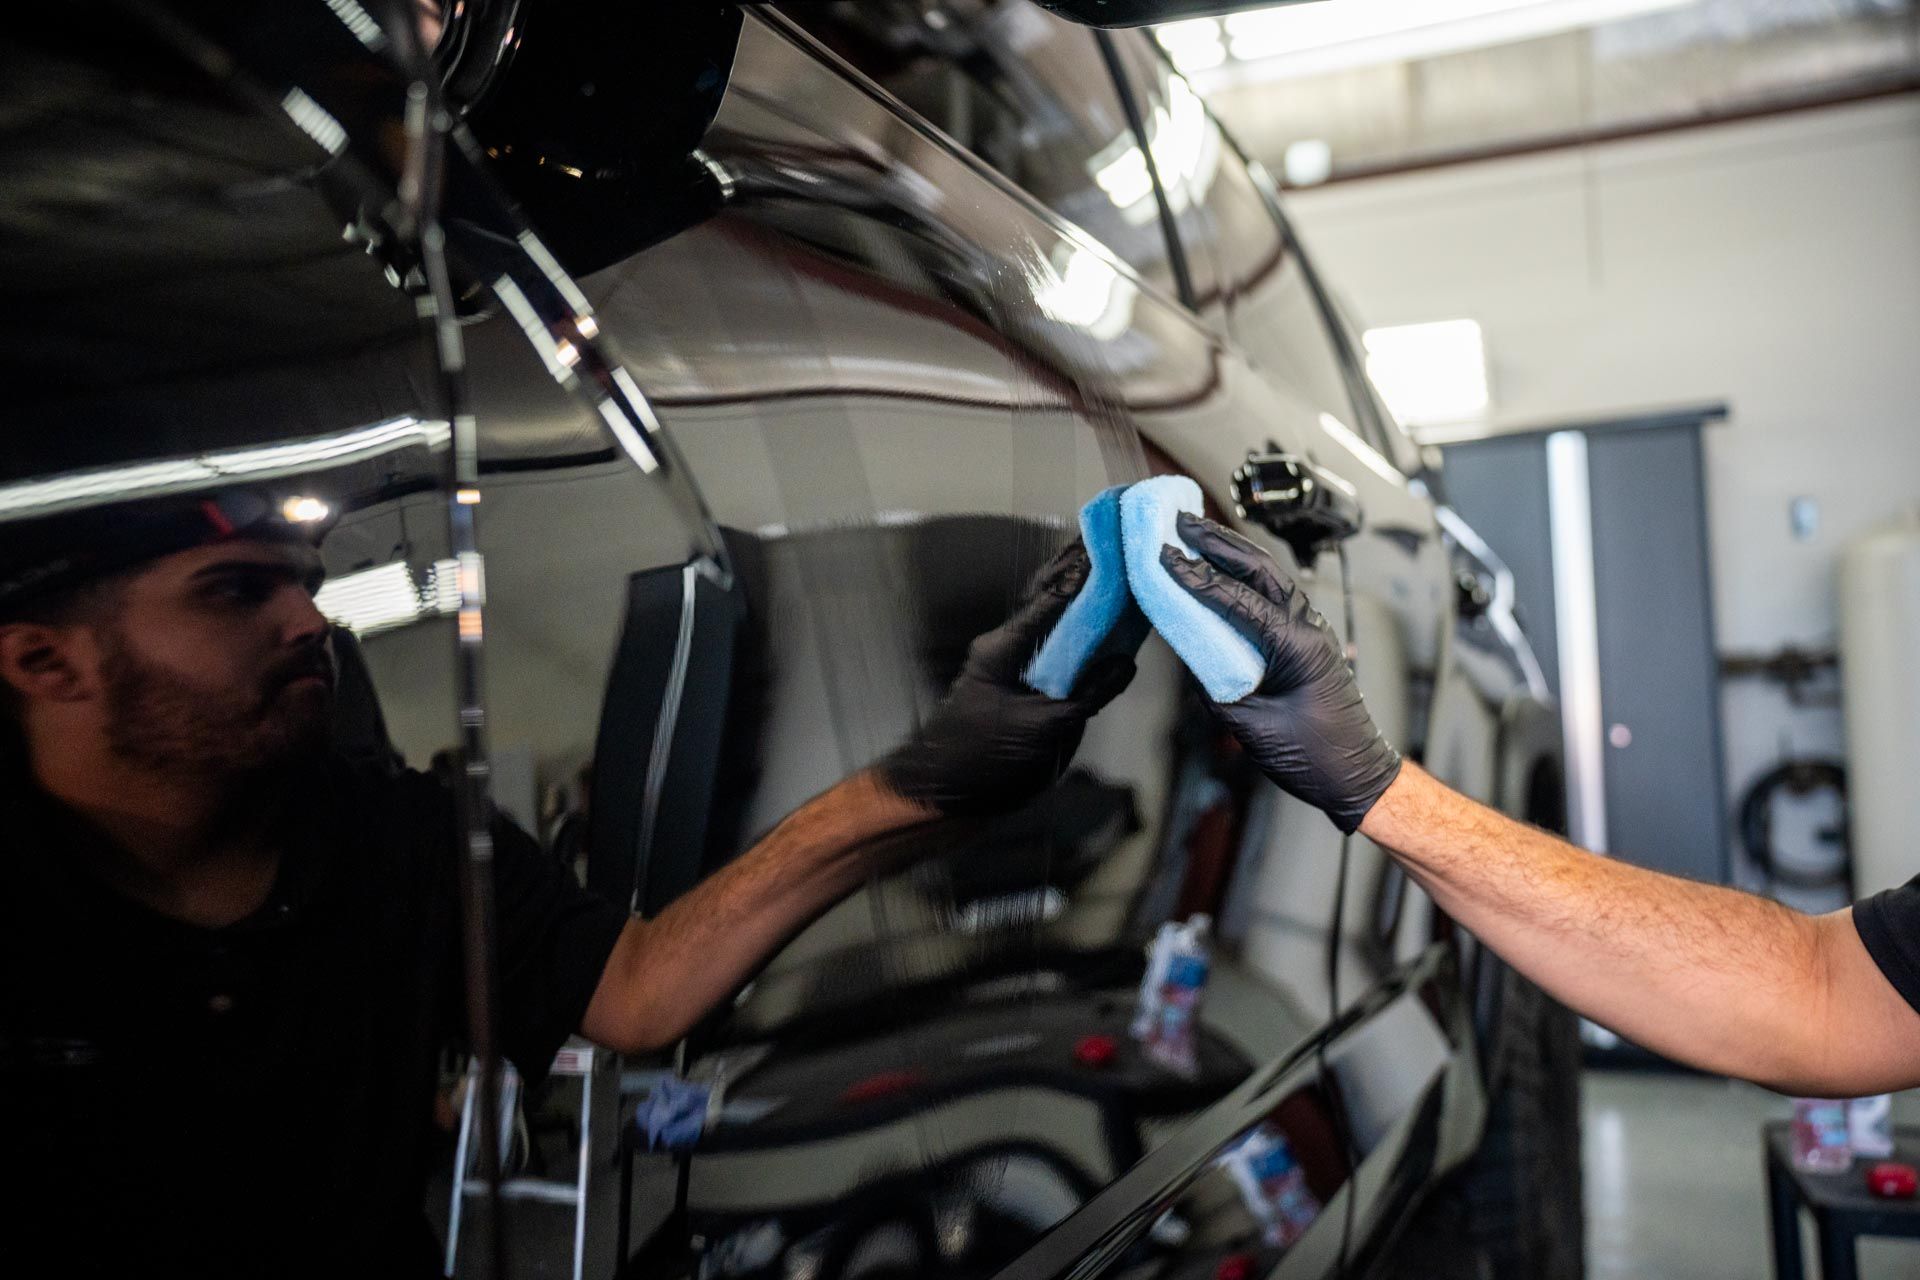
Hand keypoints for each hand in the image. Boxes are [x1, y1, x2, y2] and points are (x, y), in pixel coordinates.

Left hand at [879, 541, 1141, 815]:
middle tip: (1110, 539)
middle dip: (1077, 570)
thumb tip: (1125, 663)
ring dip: (1077, 596)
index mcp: (1006, 647)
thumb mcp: (1046, 728)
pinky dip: (1077, 631)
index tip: (1111, 547)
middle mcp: (1008, 647)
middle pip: (1048, 599)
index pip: (1052, 599)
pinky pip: (1053, 649)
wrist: (946, 794)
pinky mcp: (1019, 685)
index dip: (1083, 573)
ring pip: (1050, 621)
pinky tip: (1099, 621)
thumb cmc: (984, 759)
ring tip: (1109, 567)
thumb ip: (1089, 693)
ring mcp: (1011, 665)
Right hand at [1159, 513, 1399, 832]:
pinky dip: (1243, 577)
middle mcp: (1308, 627)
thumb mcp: (1250, 726)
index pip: (1238, 599)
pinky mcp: (1306, 639)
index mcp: (1298, 645)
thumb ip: (1216, 684)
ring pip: (1268, 575)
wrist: (1356, 775)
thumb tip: (1191, 653)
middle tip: (1178, 521)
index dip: (1196, 577)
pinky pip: (1272, 597)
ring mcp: (1311, 629)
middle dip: (1217, 542)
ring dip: (1231, 552)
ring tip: (1196, 533)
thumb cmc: (1314, 757)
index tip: (1164, 556)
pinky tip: (1222, 570)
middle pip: (1259, 568)